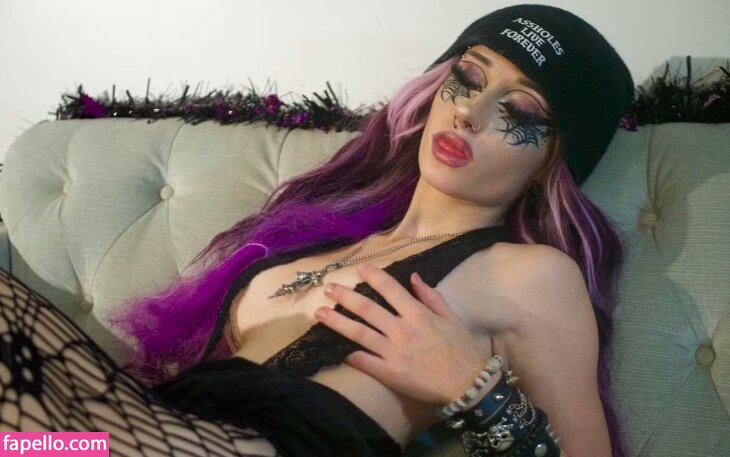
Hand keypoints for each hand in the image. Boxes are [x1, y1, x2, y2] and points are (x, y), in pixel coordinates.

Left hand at [314, 262, 491, 405]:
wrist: (468, 384)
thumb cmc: (461, 349)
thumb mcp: (450, 317)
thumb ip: (430, 296)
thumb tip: (413, 277)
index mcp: (418, 314)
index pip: (390, 288)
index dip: (372, 276)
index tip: (358, 269)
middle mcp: (402, 330)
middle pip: (367, 308)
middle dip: (345, 296)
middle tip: (328, 288)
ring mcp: (394, 352)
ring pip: (359, 333)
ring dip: (337, 322)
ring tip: (319, 313)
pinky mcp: (390, 373)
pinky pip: (364, 361)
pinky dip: (350, 355)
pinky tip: (337, 349)